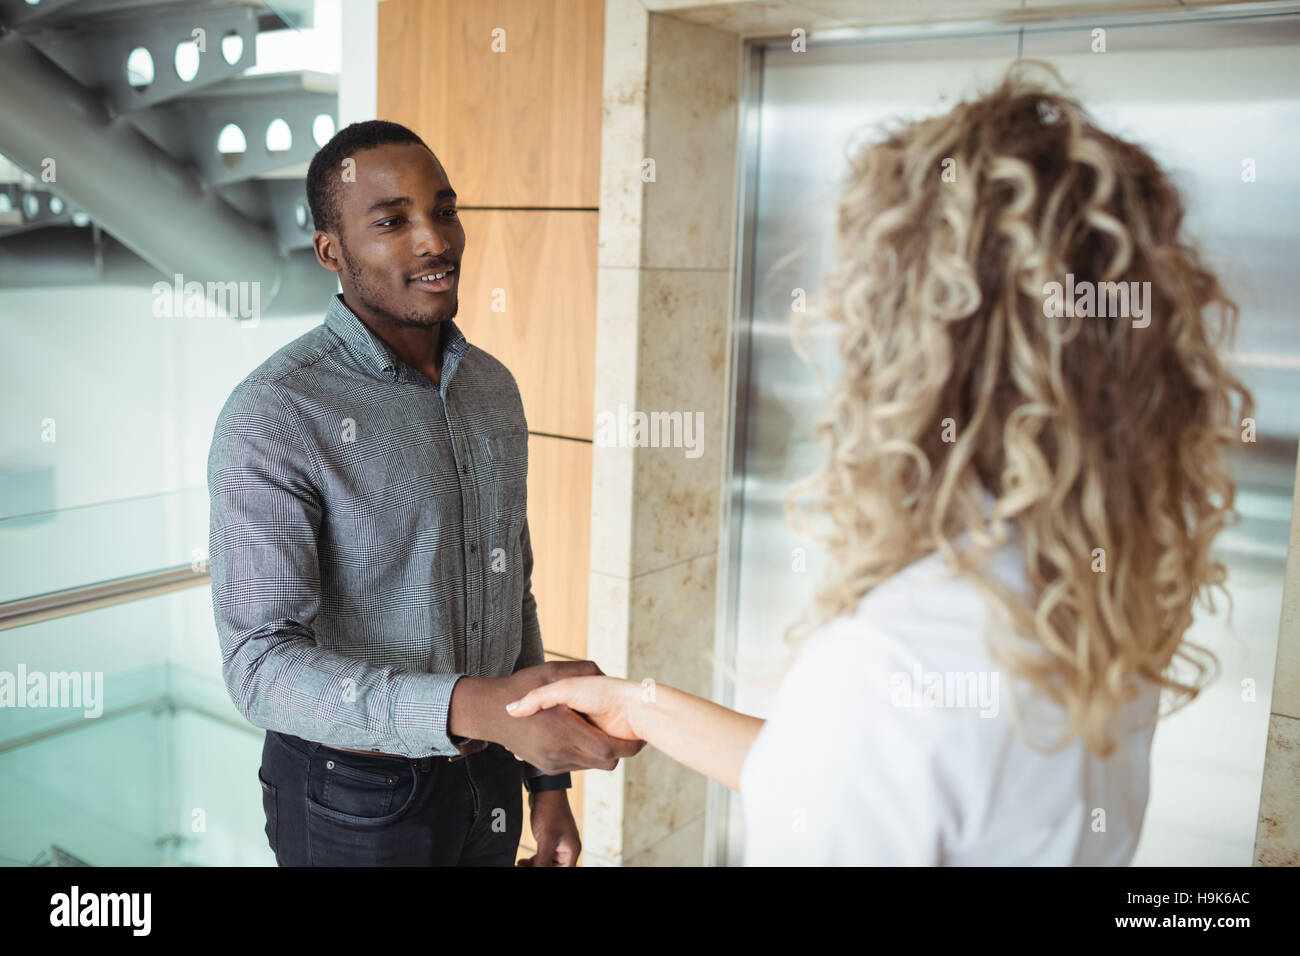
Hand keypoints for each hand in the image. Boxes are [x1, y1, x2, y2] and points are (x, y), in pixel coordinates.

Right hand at [450, 661, 644, 774]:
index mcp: (564, 733)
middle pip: (605, 761)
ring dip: (601, 749)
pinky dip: (585, 751)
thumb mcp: (552, 672)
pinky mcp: (548, 767)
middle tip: (624, 729)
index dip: (629, 745)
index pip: (609, 751)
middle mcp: (559, 754)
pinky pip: (577, 765)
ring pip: (592, 765)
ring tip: (600, 727)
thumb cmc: (520, 687)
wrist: (488, 711)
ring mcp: (553, 763)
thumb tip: (605, 674)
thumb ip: (582, 672)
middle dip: (618, 748)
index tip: (639, 734)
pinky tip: (581, 733)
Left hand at [517, 790, 579, 866]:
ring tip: (520, 864)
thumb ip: (543, 860)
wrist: (545, 791)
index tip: (535, 870)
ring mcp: (558, 843)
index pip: (563, 871)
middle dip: (538, 869)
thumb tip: (538, 871)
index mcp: (571, 851)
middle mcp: (567, 849)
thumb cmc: (550, 812)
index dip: (549, 873)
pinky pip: (542, 855)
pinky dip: (533, 860)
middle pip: (554, 868)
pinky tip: (523, 860)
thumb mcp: (546, 839)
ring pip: (546, 863)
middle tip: (522, 868)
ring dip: (534, 866)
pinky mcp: (549, 839)